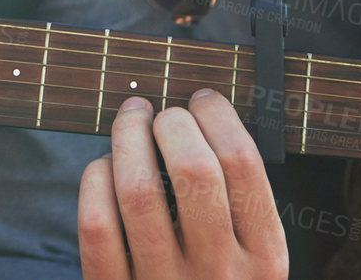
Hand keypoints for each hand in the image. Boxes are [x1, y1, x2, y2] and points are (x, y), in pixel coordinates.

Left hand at [79, 92, 288, 279]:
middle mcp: (220, 274)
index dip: (218, 116)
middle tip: (164, 113)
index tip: (202, 98)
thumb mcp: (257, 263)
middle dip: (173, 122)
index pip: (244, 165)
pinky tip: (103, 167)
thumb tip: (207, 118)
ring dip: (128, 139)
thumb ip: (244, 206)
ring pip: (138, 190)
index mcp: (266, 259)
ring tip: (131, 121)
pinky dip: (94, 182)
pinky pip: (97, 226)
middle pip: (193, 169)